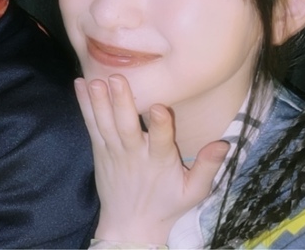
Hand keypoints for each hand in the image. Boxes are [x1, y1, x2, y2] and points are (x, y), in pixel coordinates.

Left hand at [75, 75, 227, 245]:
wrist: (132, 226)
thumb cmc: (167, 204)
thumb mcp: (194, 192)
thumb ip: (207, 166)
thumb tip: (224, 143)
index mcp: (160, 163)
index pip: (161, 142)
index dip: (161, 126)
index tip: (160, 107)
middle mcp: (135, 155)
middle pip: (127, 128)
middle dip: (122, 103)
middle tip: (117, 79)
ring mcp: (114, 152)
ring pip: (106, 125)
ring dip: (99, 101)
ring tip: (94, 79)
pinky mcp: (100, 151)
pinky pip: (91, 126)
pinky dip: (85, 106)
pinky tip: (80, 84)